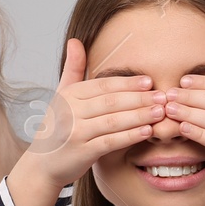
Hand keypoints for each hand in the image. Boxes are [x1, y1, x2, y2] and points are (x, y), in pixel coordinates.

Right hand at [24, 39, 164, 191]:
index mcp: (69, 95)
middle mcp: (70, 112)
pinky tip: (147, 132)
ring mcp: (76, 133)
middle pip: (111, 102)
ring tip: (160, 112)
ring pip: (113, 121)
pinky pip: (111, 142)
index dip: (127, 83)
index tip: (149, 81)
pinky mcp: (82, 152)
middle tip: (162, 96)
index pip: (103, 85)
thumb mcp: (61, 96)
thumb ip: (72, 69)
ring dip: (139, 116)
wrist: (42, 165)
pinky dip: (130, 136)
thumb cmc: (57, 128)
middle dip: (139, 99)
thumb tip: (75, 40)